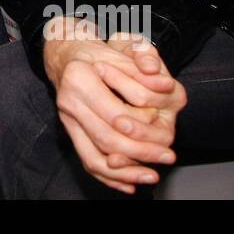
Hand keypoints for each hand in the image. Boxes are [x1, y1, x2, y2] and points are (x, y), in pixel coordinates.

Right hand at [43, 22, 184, 193]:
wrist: (66, 55)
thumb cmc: (96, 52)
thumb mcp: (120, 49)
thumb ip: (142, 66)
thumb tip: (164, 84)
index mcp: (79, 79)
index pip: (115, 114)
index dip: (143, 129)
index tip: (167, 137)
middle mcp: (69, 102)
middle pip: (106, 139)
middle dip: (140, 153)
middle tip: (167, 158)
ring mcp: (67, 119)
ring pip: (94, 157)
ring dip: (125, 173)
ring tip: (151, 176)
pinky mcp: (71, 131)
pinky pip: (87, 160)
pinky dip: (109, 177)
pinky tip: (129, 184)